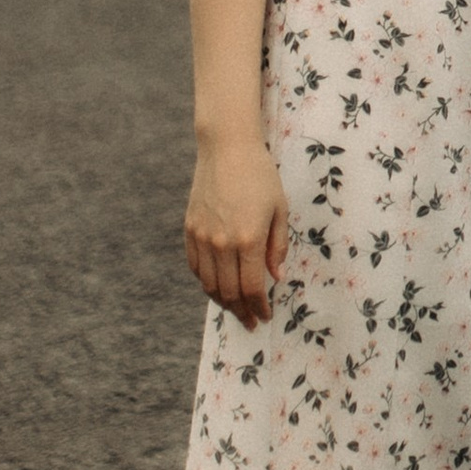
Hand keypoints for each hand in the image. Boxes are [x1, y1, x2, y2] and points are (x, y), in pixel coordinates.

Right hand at [185, 133, 288, 328]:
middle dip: (242, 312)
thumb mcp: (280, 209)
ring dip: (223, 302)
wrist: (227, 148)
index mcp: (249, 238)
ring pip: (209, 284)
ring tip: (236, 309)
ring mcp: (202, 236)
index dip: (259, 307)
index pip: (252, 288)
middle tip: (251, 321)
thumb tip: (276, 278)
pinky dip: (206, 282)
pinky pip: (196, 267)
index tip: (265, 317)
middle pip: (229, 292)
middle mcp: (222, 242)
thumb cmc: (260, 175)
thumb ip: (278, 246)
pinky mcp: (190, 229)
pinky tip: (217, 287)